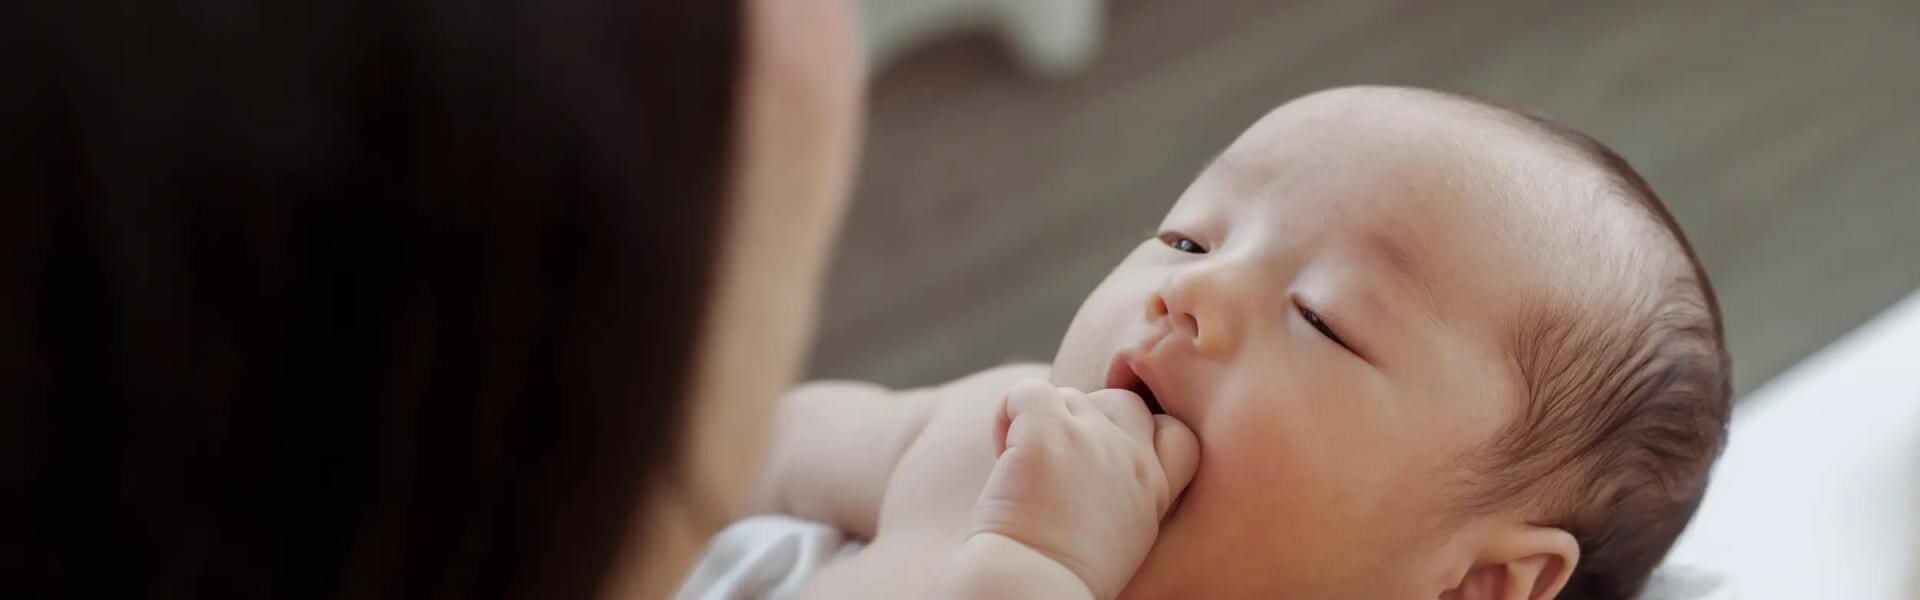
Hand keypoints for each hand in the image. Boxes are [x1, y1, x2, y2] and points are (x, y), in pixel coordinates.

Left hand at [966, 378, 1199, 598]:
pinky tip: (1001, 449)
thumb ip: (1126, 489)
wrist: (1034, 588)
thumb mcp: (1125, 532)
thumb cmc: (1067, 573)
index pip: (1175, 432)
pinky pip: (1028, 391)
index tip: (1106, 461)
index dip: (1142, 433)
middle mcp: (1132, 458)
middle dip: (1090, 419)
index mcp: (1154, 488)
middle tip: (1058, 461)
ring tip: (1024, 466)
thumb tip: (1098, 461)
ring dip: (1045, 420)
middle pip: (1123, 402)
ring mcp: (1093, 439)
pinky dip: (1009, 411)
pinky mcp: (1048, 430)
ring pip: (1072, 395)